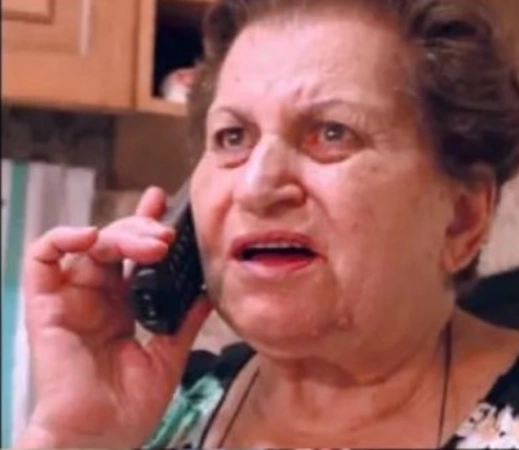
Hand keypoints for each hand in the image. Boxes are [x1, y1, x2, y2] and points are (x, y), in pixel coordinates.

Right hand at [17, 187, 211, 448]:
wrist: (99, 439)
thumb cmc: (129, 406)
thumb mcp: (168, 354)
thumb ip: (186, 319)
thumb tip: (210, 289)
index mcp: (123, 307)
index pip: (134, 257)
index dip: (146, 227)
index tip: (168, 206)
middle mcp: (97, 298)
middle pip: (116, 244)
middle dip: (143, 229)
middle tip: (167, 235)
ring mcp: (72, 300)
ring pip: (88, 244)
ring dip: (119, 233)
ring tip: (151, 241)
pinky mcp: (46, 306)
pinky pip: (42, 260)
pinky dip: (64, 238)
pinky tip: (93, 236)